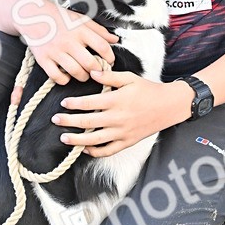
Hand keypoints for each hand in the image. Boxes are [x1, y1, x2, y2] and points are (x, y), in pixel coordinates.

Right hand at [12, 0, 117, 84]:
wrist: (31, 15)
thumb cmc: (58, 17)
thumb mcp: (80, 19)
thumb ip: (98, 30)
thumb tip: (115, 40)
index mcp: (80, 30)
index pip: (102, 47)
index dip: (110, 57)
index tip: (110, 61)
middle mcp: (68, 41)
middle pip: (91, 63)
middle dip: (98, 70)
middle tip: (97, 70)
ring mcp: (55, 51)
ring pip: (76, 72)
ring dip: (83, 76)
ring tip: (84, 74)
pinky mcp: (43, 59)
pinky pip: (57, 77)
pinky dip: (65, 80)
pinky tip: (67, 75)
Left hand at [52, 70, 187, 156]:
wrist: (169, 106)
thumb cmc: (149, 90)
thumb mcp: (129, 78)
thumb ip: (109, 76)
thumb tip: (91, 72)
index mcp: (117, 100)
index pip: (89, 102)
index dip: (74, 103)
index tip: (63, 103)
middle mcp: (118, 118)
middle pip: (88, 122)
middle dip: (69, 121)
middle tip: (55, 120)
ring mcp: (122, 132)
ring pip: (95, 139)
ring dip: (77, 140)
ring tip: (64, 138)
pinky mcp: (127, 142)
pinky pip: (108, 150)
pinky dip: (96, 152)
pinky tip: (85, 149)